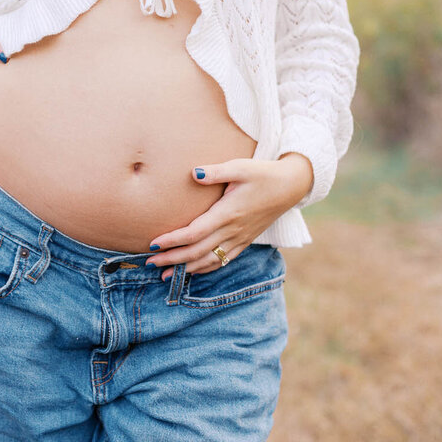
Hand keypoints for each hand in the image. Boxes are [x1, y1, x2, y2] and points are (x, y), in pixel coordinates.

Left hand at [145, 153, 313, 280]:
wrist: (291, 186)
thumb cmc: (263, 174)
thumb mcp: (240, 167)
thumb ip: (215, 172)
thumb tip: (193, 173)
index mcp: (228, 213)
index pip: (194, 232)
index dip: (173, 240)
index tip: (153, 244)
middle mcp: (233, 230)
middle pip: (197, 251)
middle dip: (172, 259)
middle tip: (150, 263)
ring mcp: (240, 239)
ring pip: (209, 261)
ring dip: (186, 269)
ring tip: (165, 274)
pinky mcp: (245, 241)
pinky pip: (223, 261)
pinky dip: (205, 268)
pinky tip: (192, 271)